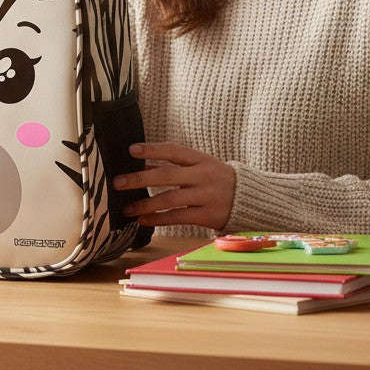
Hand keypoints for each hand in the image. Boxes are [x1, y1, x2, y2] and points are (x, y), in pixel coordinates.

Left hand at [117, 142, 235, 230]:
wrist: (250, 199)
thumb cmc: (217, 180)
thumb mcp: (201, 167)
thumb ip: (175, 167)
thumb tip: (141, 167)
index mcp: (201, 159)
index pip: (174, 151)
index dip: (152, 150)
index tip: (131, 150)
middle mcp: (204, 175)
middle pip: (167, 175)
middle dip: (140, 178)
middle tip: (119, 182)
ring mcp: (206, 196)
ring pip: (170, 199)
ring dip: (145, 204)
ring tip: (127, 208)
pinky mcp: (207, 215)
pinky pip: (177, 217)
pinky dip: (158, 219)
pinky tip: (143, 220)